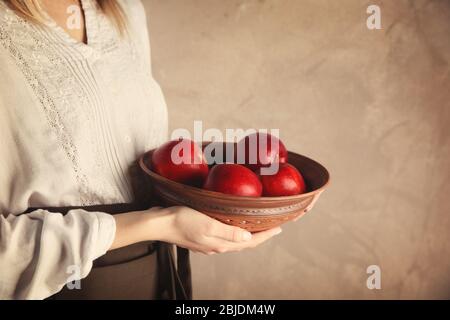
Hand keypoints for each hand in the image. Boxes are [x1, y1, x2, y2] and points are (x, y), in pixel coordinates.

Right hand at [159, 206, 281, 254]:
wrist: (159, 223)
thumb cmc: (182, 220)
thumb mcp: (208, 225)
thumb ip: (229, 233)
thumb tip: (249, 239)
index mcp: (221, 244)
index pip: (251, 242)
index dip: (267, 235)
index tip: (280, 228)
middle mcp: (217, 246)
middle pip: (245, 243)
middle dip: (261, 235)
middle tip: (274, 226)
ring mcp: (209, 242)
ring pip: (235, 240)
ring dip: (249, 234)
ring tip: (259, 225)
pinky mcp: (202, 236)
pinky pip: (224, 236)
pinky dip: (235, 231)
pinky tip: (234, 224)